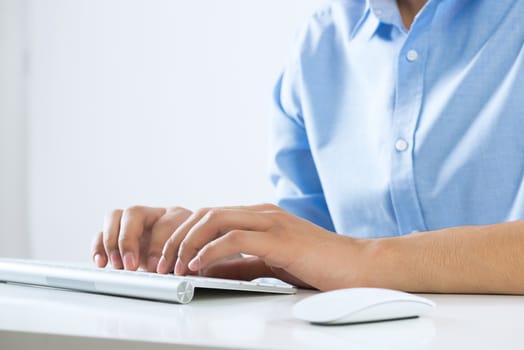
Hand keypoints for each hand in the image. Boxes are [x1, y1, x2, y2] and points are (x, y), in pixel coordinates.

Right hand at [91, 206, 191, 271]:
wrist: (190, 255)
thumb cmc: (196, 254)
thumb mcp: (198, 257)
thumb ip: (190, 261)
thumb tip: (183, 273)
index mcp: (177, 215)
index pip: (164, 224)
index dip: (159, 246)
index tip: (157, 268)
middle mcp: (153, 214)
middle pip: (134, 213)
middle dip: (129, 240)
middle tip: (131, 265)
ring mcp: (135, 222)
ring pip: (114, 217)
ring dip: (111, 242)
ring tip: (116, 266)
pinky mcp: (120, 234)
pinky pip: (102, 233)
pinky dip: (98, 247)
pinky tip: (102, 263)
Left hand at [157, 203, 356, 289]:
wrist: (357, 266)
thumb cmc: (318, 264)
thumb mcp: (269, 264)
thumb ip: (239, 265)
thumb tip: (205, 270)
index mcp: (259, 217)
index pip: (211, 216)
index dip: (184, 235)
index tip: (168, 258)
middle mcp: (262, 213)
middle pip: (206, 214)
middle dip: (178, 238)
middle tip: (163, 263)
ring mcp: (272, 222)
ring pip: (216, 220)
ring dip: (188, 243)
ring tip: (176, 266)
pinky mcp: (280, 239)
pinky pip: (236, 238)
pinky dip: (211, 250)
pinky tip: (199, 265)